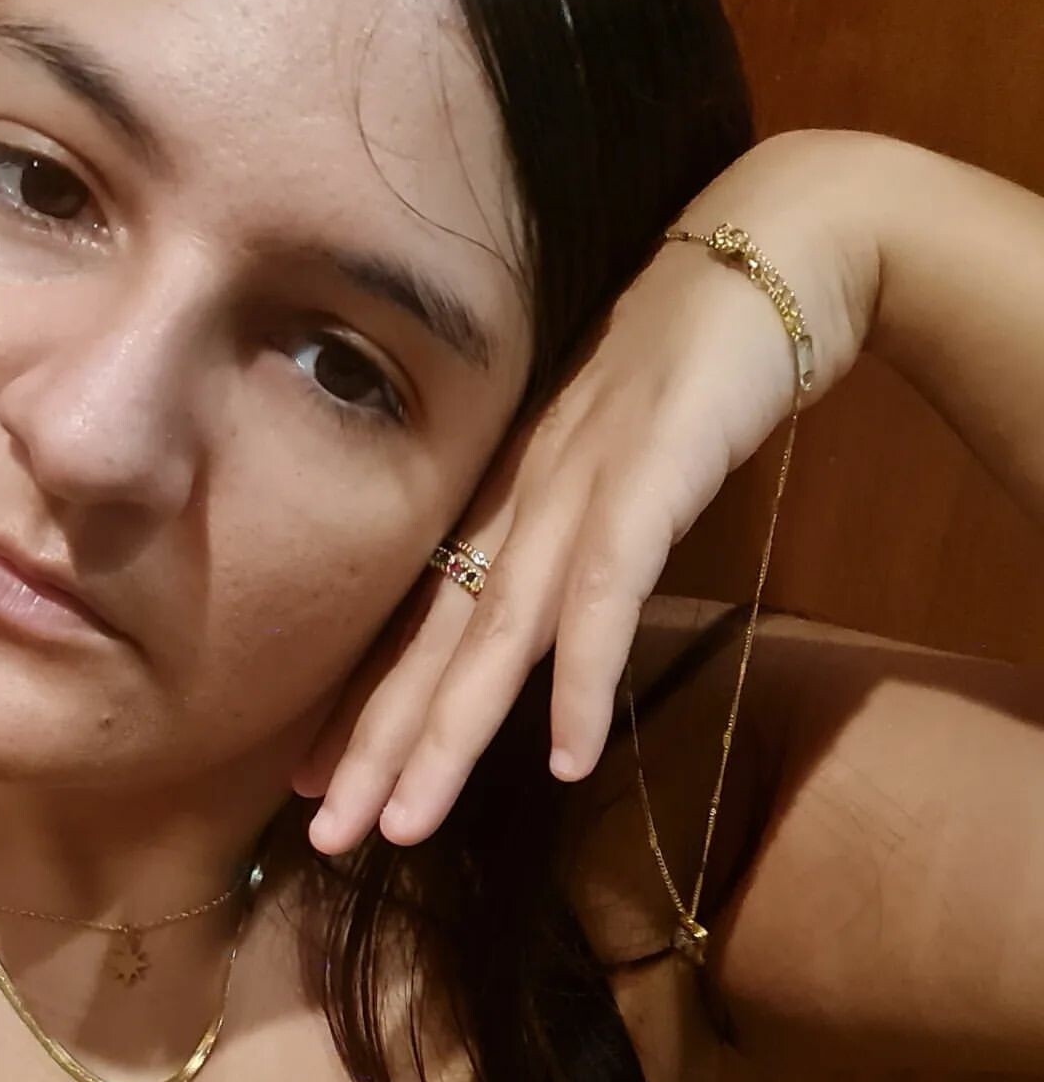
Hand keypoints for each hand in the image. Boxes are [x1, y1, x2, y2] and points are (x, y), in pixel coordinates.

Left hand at [292, 131, 884, 855]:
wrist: (769, 247)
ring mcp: (579, 481)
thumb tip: (541, 611)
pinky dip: (583, 670)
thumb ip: (567, 528)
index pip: (417, 616)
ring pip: (496, 629)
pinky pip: (608, 585)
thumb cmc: (686, 357)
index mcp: (504, 493)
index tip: (313, 778)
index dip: (364, 701)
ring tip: (400, 825)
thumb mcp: (607, 456)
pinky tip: (563, 757)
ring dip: (446, 733)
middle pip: (433, 638)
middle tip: (320, 834)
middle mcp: (521, 495)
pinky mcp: (650, 470)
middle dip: (375, 743)